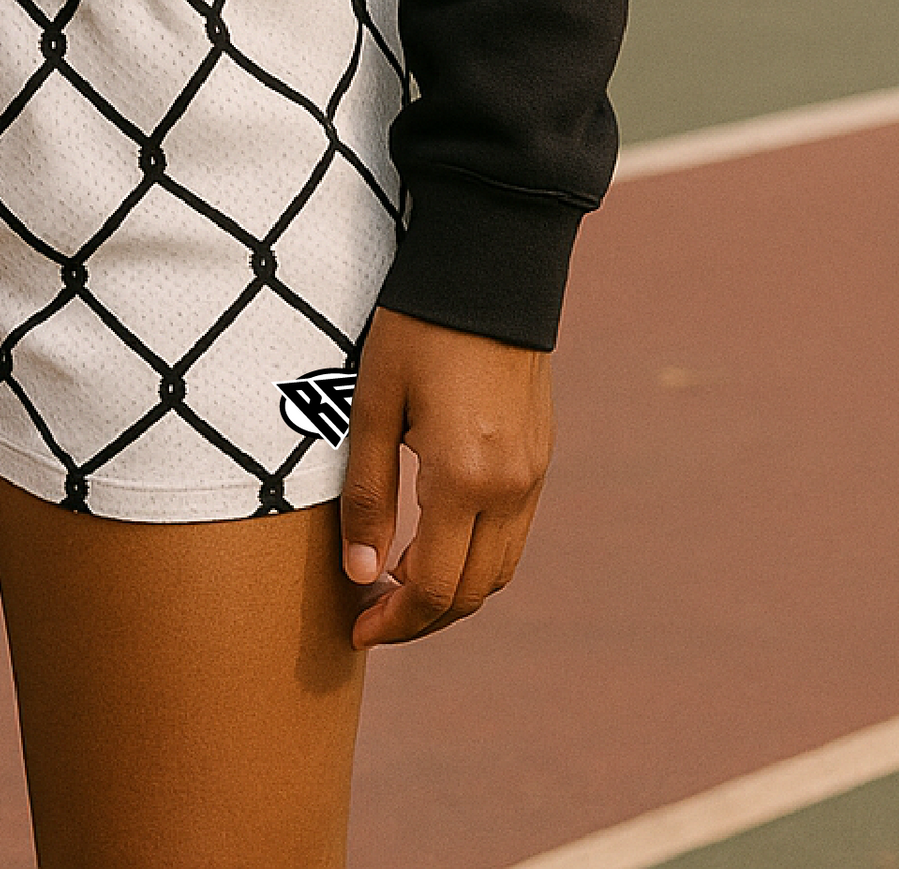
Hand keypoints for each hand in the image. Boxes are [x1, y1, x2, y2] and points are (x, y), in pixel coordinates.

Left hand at [340, 306, 552, 647]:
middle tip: (371, 616)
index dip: (394, 622)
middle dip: (421, 618)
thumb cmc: (417, 327)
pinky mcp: (541, 456)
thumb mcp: (372, 403)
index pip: (434, 587)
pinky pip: (513, 533)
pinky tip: (434, 537)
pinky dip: (476, 555)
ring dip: (452, 590)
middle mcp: (511, 487)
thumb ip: (366, 493)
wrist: (490, 266)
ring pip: (498, 568)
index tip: (356, 631)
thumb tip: (359, 576)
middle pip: (471, 592)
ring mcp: (534, 473)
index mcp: (465, 478)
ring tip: (396, 579)